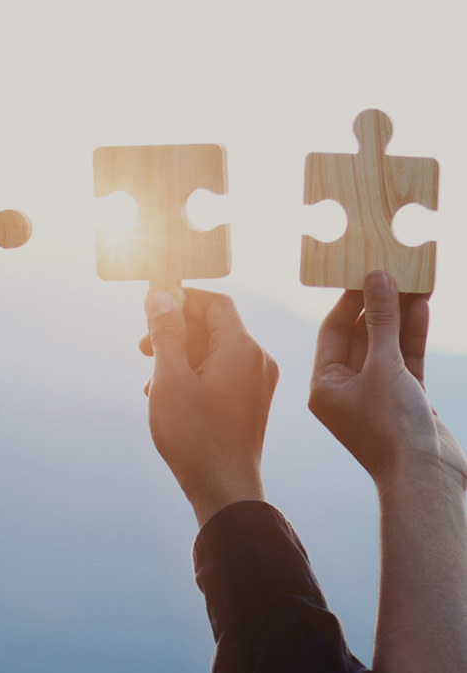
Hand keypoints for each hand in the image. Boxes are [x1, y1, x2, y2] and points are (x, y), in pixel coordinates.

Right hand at [143, 289, 277, 525]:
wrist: (224, 490)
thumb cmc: (195, 434)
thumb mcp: (170, 377)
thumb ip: (166, 332)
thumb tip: (160, 296)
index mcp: (241, 348)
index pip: (214, 302)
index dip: (181, 299)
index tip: (150, 308)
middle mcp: (256, 360)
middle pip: (213, 326)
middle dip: (174, 331)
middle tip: (141, 347)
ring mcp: (256, 383)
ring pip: (213, 351)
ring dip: (179, 356)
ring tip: (150, 379)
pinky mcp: (249, 402)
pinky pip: (220, 373)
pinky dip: (193, 374)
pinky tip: (167, 395)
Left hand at [308, 270, 466, 489]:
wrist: (427, 480)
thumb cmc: (393, 428)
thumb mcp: (384, 367)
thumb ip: (382, 321)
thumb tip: (376, 279)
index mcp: (324, 385)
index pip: (333, 331)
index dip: (349, 300)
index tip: (364, 272)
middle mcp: (346, 388)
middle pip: (361, 334)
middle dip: (378, 304)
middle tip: (392, 271)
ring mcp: (377, 393)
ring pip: (387, 344)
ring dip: (400, 315)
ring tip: (413, 282)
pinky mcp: (406, 398)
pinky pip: (406, 358)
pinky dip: (413, 334)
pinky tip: (422, 307)